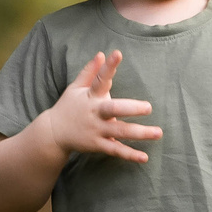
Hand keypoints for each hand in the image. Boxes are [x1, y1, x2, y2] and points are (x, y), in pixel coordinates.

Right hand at [43, 49, 160, 163]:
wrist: (52, 133)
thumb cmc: (68, 106)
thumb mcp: (75, 87)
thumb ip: (89, 72)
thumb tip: (101, 53)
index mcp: (90, 96)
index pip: (100, 79)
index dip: (108, 67)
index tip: (117, 54)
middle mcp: (94, 113)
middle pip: (113, 109)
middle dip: (131, 108)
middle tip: (148, 107)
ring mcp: (96, 130)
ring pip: (119, 131)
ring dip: (140, 133)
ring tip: (158, 132)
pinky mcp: (98, 145)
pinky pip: (116, 150)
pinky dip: (130, 155)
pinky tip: (145, 157)